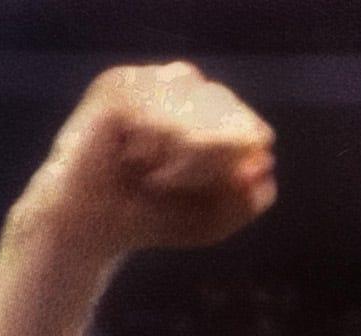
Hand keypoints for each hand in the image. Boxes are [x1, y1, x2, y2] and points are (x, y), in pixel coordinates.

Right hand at [20, 62, 275, 258]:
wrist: (93, 227)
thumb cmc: (151, 218)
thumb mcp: (211, 221)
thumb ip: (247, 201)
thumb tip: (267, 166)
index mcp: (199, 110)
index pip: (239, 116)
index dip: (242, 145)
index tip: (238, 178)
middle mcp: (170, 87)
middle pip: (221, 105)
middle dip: (219, 151)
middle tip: (190, 186)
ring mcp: (143, 83)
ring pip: (193, 107)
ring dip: (189, 154)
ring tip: (162, 180)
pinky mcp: (116, 90)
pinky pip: (160, 113)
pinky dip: (160, 148)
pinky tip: (142, 166)